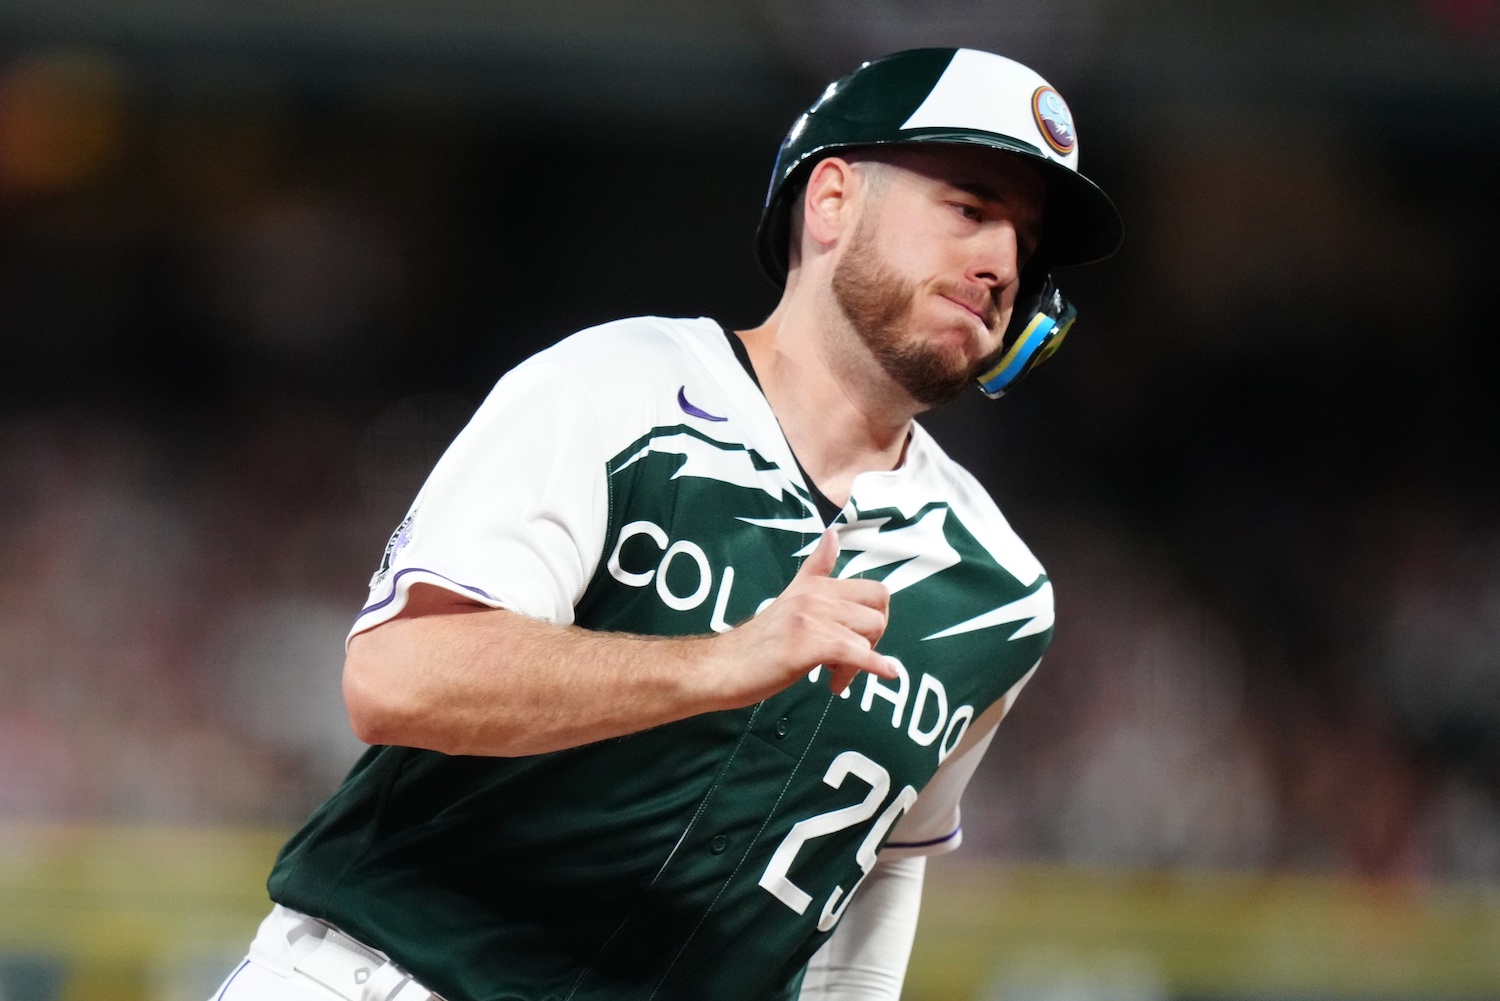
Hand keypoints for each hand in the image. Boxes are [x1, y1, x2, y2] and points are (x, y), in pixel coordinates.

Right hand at [703, 529, 895, 705]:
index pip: (875, 591)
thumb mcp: (791, 597)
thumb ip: (816, 569)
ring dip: (861, 663)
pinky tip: (885, 673)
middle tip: (849, 661)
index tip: (859, 638)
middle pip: (877, 613)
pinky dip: (875, 665)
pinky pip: (856, 652)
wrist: (723, 666)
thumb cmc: (758, 641)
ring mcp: (811, 618)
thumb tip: (832, 534)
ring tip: (834, 677)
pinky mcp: (807, 644)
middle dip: (873, 641)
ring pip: (868, 635)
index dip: (876, 618)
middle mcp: (816, 596)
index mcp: (816, 585)